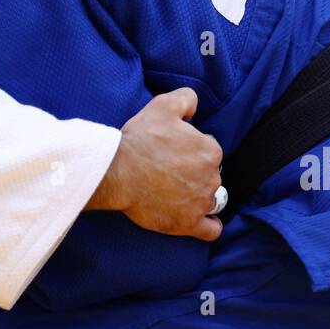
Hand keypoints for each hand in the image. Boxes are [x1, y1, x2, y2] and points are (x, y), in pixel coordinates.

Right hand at [84, 87, 223, 241]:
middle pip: (209, 175)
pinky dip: (209, 225)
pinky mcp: (188, 223)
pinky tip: (200, 220)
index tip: (172, 151)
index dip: (190, 149)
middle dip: (194, 172)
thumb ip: (186, 98)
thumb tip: (194, 105)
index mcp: (210, 150)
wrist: (117, 171)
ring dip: (198, 195)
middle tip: (168, 171)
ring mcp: (200, 203)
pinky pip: (211, 230)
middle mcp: (211, 178)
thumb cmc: (139, 139)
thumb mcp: (163, 106)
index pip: (208, 150)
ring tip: (176, 193)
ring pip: (209, 199)